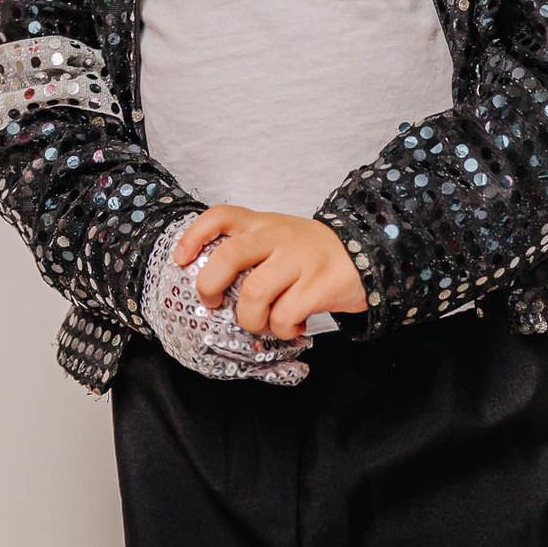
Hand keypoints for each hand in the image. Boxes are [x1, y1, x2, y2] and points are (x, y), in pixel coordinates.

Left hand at [173, 206, 367, 340]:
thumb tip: (212, 289)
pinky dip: (281, 330)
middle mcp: (278, 237)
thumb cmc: (311, 253)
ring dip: (251, 320)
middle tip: (213, 304)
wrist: (366, 253)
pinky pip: (284, 316)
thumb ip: (251, 251)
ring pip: (254, 294)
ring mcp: (299, 259)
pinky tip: (293, 326)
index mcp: (264, 225)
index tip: (180, 258)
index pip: (222, 215)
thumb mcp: (280, 238)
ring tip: (264, 323)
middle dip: (210, 286)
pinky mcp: (319, 284)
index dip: (194, 235)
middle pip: (229, 256)